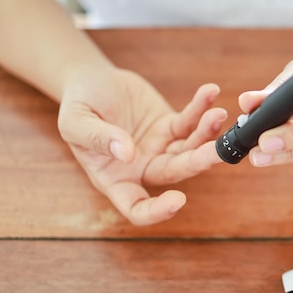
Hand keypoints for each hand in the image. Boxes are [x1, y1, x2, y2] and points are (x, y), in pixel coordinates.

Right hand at [58, 66, 226, 224]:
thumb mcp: (75, 122)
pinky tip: (210, 92)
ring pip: (190, 148)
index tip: (178, 200)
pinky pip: (190, 121)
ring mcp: (160, 148)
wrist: (90, 81)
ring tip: (217, 114)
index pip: (137, 208)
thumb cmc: (78, 106)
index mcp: (116, 179)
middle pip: (175, 172)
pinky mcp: (171, 127)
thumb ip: (98, 138)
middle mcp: (143, 168)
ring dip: (206, 133)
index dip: (157, 211)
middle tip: (217, 150)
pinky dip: (201, 108)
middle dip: (198, 162)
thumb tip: (126, 153)